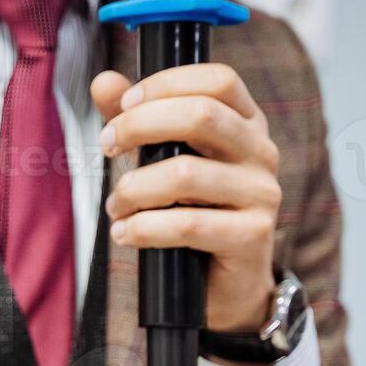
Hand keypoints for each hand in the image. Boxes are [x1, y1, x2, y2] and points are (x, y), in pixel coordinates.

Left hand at [92, 63, 281, 335]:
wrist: (225, 285)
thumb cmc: (192, 213)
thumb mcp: (164, 160)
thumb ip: (136, 119)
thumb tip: (102, 82)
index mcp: (247, 123)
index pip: (218, 80)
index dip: (166, 84)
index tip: (123, 105)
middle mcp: (262, 152)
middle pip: (202, 115)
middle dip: (139, 126)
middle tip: (105, 146)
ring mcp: (262, 194)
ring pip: (185, 174)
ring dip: (134, 188)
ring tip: (115, 207)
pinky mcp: (252, 236)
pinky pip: (187, 225)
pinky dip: (144, 228)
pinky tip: (124, 234)